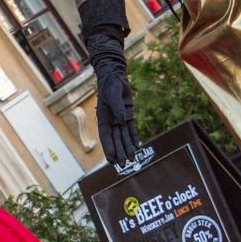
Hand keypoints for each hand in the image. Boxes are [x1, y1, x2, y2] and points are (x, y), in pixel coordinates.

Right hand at [84, 28, 139, 165]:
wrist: (116, 76)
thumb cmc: (111, 83)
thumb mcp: (113, 93)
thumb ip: (118, 107)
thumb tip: (123, 122)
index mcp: (103, 118)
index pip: (106, 137)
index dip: (109, 149)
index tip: (111, 160)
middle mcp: (111, 121)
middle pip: (115, 140)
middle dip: (119, 152)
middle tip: (123, 165)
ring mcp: (119, 119)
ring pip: (124, 137)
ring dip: (127, 148)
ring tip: (131, 160)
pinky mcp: (128, 115)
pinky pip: (131, 129)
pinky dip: (134, 138)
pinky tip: (137, 147)